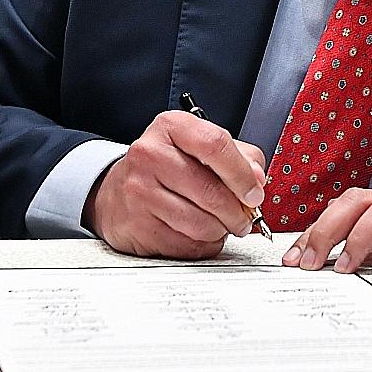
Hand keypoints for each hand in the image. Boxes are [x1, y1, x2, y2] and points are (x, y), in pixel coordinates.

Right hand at [86, 111, 266, 259]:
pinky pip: (185, 244)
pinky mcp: (136, 225)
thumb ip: (238, 156)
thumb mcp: (198, 148)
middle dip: (237, 212)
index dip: (242, 174)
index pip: (215, 144)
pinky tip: (198, 234)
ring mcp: (139, 190)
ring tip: (221, 225)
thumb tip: (257, 180)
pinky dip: (202, 244)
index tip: (254, 192)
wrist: (115, 193)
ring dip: (220, 230)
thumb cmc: (166, 168)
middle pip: (211, 191)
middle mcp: (150, 154)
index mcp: (171, 126)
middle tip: (245, 218)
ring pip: (201, 223)